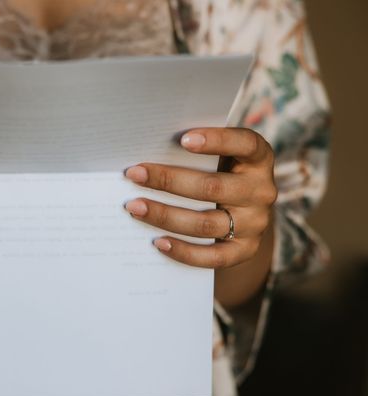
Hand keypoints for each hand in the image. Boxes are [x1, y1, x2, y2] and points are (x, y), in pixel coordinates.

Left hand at [123, 128, 276, 268]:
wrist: (244, 215)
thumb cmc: (220, 174)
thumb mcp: (220, 158)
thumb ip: (196, 153)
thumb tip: (148, 154)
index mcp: (259, 159)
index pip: (246, 144)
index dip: (217, 140)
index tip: (183, 139)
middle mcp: (262, 191)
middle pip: (212, 187)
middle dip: (168, 180)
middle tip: (134, 174)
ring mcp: (255, 223)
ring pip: (206, 223)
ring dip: (165, 215)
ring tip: (135, 207)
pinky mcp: (245, 250)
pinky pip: (213, 256)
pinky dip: (184, 251)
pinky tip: (158, 242)